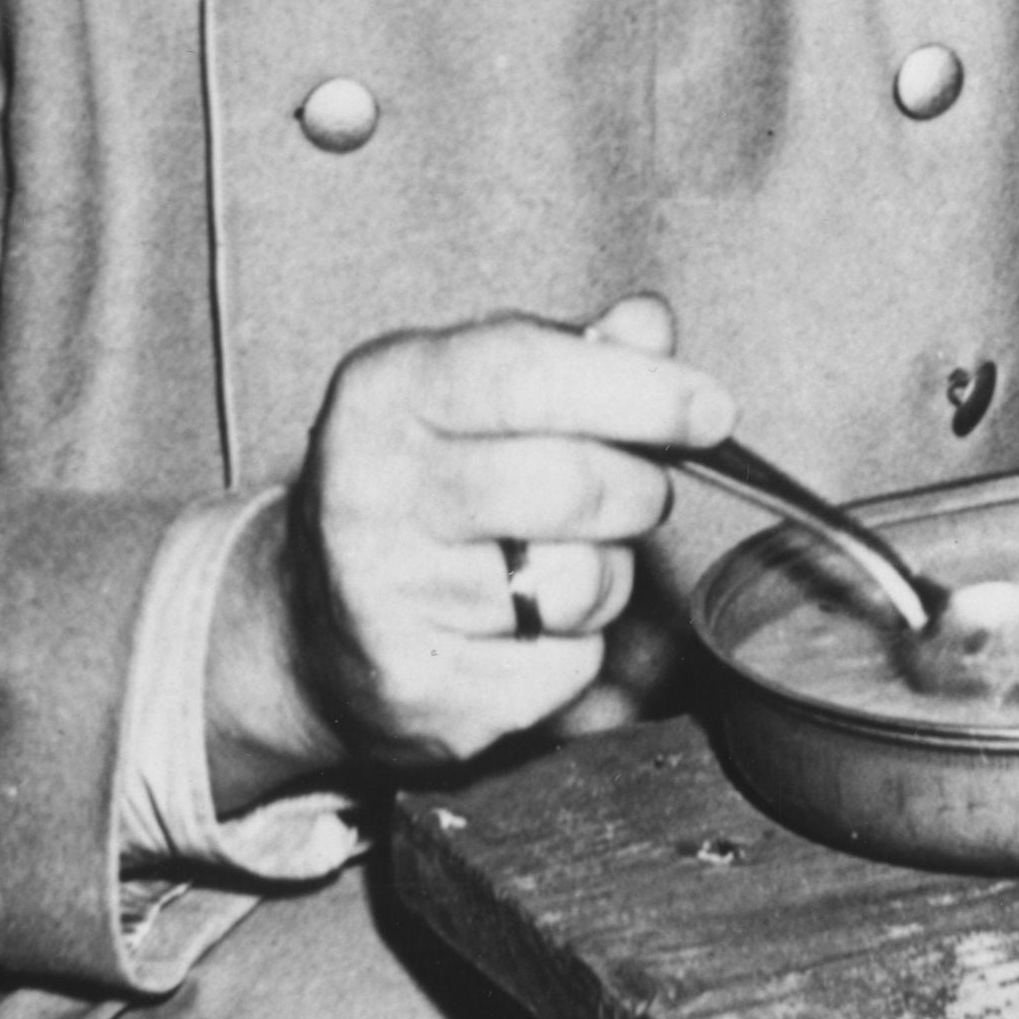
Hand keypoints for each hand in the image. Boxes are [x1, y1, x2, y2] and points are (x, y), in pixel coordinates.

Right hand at [211, 294, 733, 798]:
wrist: (307, 627)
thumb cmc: (417, 487)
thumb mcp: (468, 391)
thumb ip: (567, 354)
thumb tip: (650, 326)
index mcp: (385, 391)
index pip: (529, 374)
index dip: (642, 393)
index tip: (711, 411)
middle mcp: (373, 489)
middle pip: (574, 484)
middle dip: (637, 491)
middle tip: (633, 493)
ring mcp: (389, 596)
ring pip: (581, 583)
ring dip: (605, 576)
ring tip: (553, 562)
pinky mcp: (421, 692)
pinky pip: (569, 667)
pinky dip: (573, 650)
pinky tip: (518, 628)